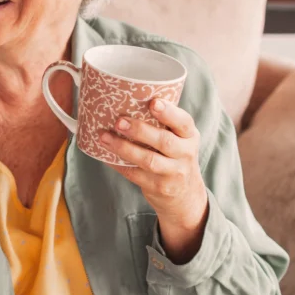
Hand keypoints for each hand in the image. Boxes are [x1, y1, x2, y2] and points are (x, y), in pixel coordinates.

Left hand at [100, 98, 209, 263]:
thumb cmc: (175, 156)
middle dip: (140, 130)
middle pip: (164, 141)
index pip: (183, 122)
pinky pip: (134, 174)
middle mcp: (185, 154)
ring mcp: (173, 173)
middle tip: (119, 121)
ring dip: (124, 148)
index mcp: (189, 136)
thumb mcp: (179, 139)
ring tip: (104, 137)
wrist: (185, 194)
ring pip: (148, 160)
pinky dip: (117, 164)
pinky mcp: (158, 187)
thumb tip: (124, 100)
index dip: (169, 112)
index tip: (153, 102)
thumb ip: (162, 123)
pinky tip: (104, 155)